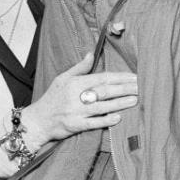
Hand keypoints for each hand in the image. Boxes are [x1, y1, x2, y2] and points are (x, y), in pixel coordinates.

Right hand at [23, 52, 137, 147]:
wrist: (38, 120)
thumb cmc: (52, 98)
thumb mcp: (62, 78)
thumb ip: (79, 68)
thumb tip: (91, 54)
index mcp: (75, 83)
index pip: (102, 78)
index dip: (120, 77)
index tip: (135, 76)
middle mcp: (76, 96)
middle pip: (105, 91)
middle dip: (125, 88)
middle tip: (142, 87)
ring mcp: (76, 112)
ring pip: (102, 106)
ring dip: (120, 103)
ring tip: (136, 100)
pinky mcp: (75, 126)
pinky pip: (93, 123)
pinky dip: (106, 120)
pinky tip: (118, 118)